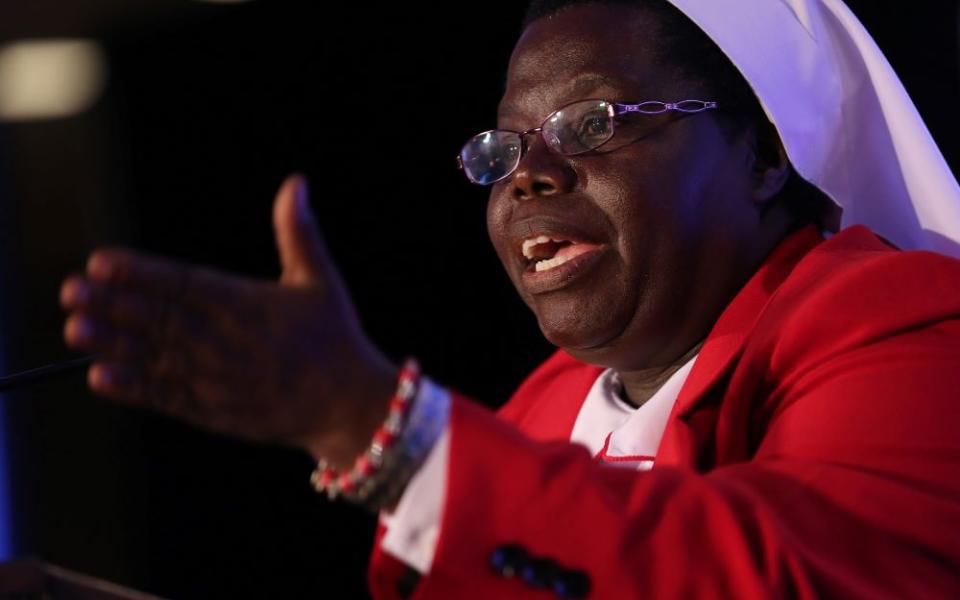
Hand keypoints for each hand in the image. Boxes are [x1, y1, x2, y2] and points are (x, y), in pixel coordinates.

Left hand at [60, 175, 397, 466]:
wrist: (350, 405)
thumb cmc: (334, 337)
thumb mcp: (320, 279)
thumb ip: (298, 232)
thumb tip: (295, 183)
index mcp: (249, 305)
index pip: (185, 284)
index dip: (141, 274)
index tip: (102, 262)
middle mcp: (229, 342)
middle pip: (162, 320)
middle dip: (115, 305)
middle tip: (71, 292)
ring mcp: (220, 380)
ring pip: (157, 358)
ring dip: (114, 344)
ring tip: (75, 329)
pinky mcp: (216, 412)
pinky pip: (169, 398)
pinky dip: (135, 388)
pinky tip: (101, 376)